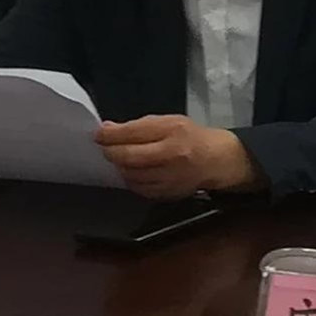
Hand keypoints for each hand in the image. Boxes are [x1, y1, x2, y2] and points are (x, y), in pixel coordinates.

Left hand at [94, 114, 251, 199]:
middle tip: (105, 148)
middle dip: (111, 152)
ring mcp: (169, 177)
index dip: (110, 135)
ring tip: (121, 159)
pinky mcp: (167, 193)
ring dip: (120, 167)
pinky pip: (139, 189)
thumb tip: (108, 129)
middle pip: (129, 157)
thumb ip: (139, 126)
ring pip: (131, 175)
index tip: (98, 134)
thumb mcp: (169, 122)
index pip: (133, 133)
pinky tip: (133, 172)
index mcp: (172, 131)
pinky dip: (132, 180)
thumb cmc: (191, 136)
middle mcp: (171, 156)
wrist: (217, 160)